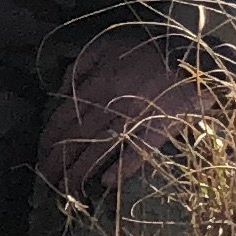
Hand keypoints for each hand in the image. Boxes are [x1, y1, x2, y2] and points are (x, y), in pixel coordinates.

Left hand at [35, 30, 215, 200]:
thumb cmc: (148, 50)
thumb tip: (59, 91)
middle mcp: (111, 104)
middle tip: (45, 179)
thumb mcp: (106, 45)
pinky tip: (106, 183)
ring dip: (80, 172)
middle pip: (76, 138)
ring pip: (99, 150)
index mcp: (97, 83)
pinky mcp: (158, 131)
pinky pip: (137, 154)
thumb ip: (79, 65)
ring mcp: (135, 120)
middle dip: (57, 162)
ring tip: (67, 190)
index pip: (64, 117)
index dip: (49, 139)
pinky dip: (121, 170)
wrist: (194, 58)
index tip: (41, 153)